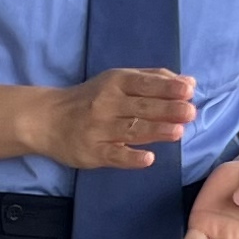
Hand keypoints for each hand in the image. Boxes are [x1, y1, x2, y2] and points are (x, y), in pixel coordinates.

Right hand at [28, 67, 195, 173]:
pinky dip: (130, 157)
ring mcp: (99, 129)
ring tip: (178, 132)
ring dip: (155, 131)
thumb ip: (153, 80)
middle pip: (141, 107)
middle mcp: (107, 104)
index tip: (188, 90)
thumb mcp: (117, 81)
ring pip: (131, 130)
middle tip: (190, 112)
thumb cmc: (91, 98)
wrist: (47, 119)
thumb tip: (189, 82)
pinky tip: (148, 159)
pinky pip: (114, 155)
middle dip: (166, 109)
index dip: (166, 87)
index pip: (144, 84)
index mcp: (116, 83)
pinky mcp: (92, 152)